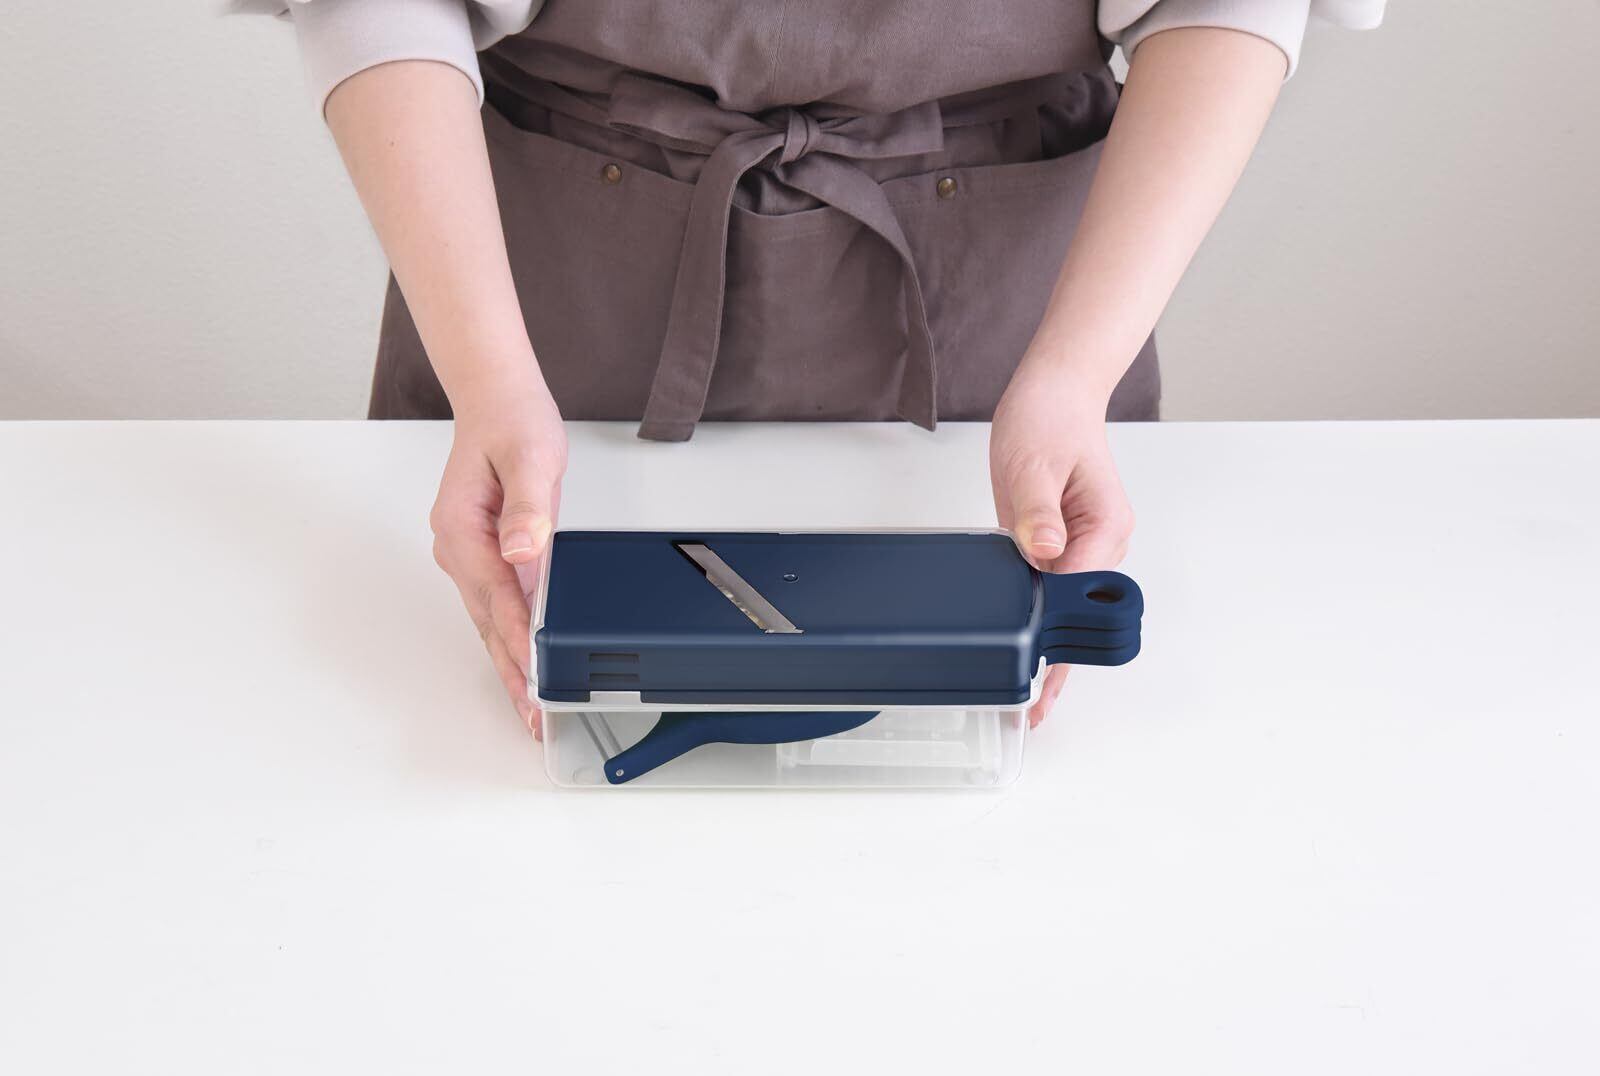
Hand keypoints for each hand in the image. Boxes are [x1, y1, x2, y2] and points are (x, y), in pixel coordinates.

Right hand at [429, 375, 566, 737]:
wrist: (497, 401)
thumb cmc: (512, 423)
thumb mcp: (530, 458)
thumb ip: (529, 507)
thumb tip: (523, 549)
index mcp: (463, 529)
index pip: (498, 597)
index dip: (521, 640)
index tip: (536, 674)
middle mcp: (456, 548)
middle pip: (487, 622)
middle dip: (511, 672)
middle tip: (532, 717)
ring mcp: (464, 554)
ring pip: (488, 620)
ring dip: (508, 663)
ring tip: (529, 707)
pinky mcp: (480, 554)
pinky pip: (494, 605)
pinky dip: (509, 637)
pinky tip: (523, 662)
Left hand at [990, 359, 1134, 727]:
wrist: (1054, 393)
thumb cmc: (1049, 419)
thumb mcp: (1031, 465)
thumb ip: (1035, 512)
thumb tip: (1041, 552)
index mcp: (1106, 530)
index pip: (1082, 602)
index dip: (1059, 650)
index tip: (1041, 690)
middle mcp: (1103, 545)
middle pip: (1081, 619)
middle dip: (1056, 665)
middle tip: (1023, 712)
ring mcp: (1084, 547)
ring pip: (1067, 609)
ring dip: (1046, 646)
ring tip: (1017, 692)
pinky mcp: (1063, 544)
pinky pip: (1052, 589)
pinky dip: (1037, 618)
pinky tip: (1018, 644)